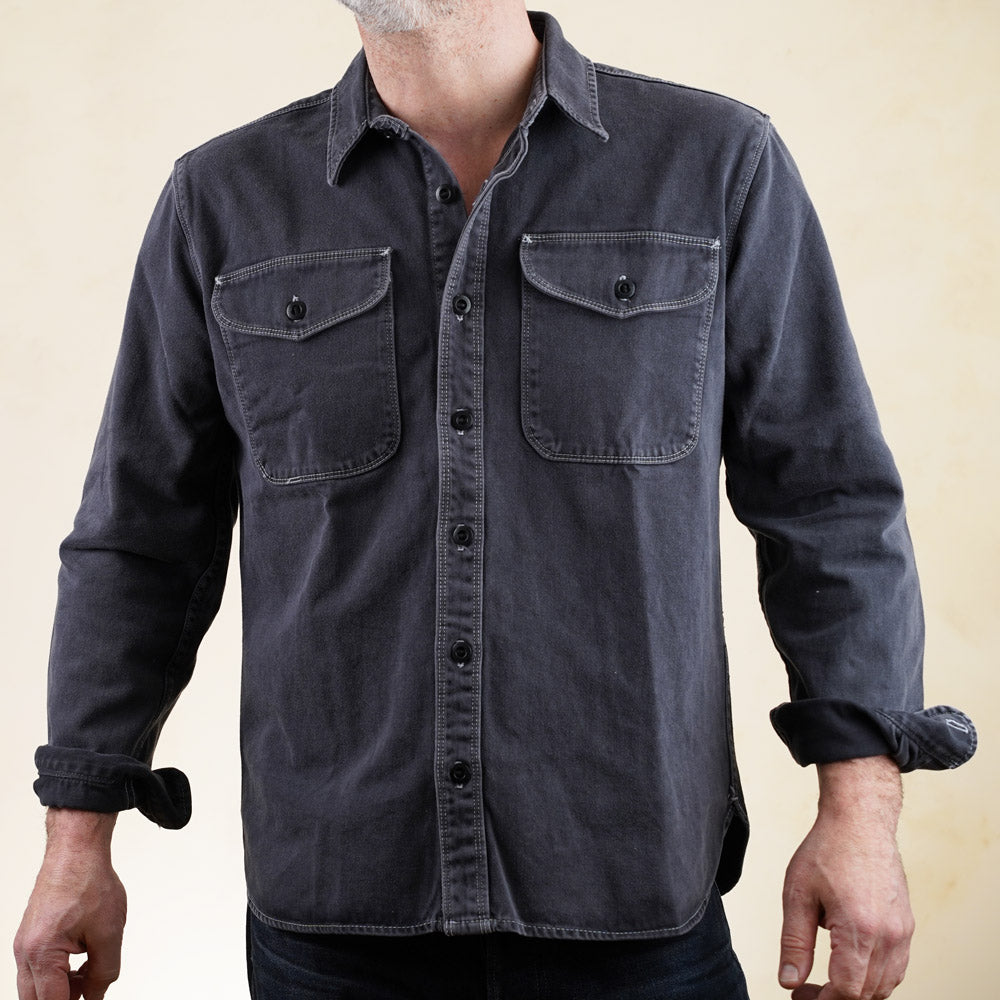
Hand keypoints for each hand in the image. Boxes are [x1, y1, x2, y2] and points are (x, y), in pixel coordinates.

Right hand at [14, 809, 125, 999]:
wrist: (76, 851)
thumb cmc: (89, 882)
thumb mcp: (109, 931)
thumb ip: (104, 971)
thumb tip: (95, 997)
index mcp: (42, 954)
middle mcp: (25, 953)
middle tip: (90, 988)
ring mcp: (24, 945)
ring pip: (35, 988)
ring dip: (61, 990)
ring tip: (90, 973)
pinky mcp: (29, 937)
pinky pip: (38, 969)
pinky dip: (57, 974)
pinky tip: (82, 961)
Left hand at [778, 757, 913, 999]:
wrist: (860, 821)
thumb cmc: (827, 850)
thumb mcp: (797, 894)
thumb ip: (794, 942)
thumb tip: (789, 980)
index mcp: (859, 930)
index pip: (846, 991)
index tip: (799, 994)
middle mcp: (888, 936)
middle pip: (867, 994)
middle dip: (836, 997)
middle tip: (806, 988)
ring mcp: (902, 933)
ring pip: (884, 985)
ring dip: (856, 990)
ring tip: (825, 978)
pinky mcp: (906, 927)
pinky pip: (895, 968)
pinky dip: (874, 977)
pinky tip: (849, 965)